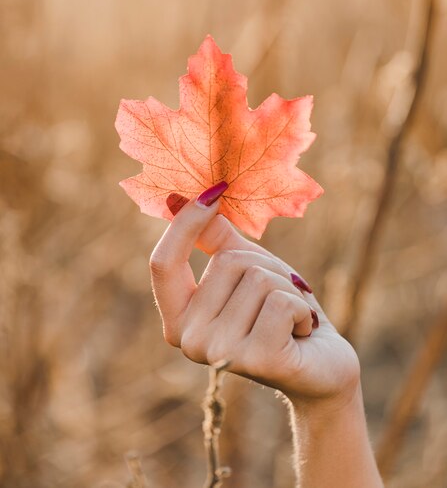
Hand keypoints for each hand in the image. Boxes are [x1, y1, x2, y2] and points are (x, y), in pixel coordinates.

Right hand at [149, 183, 359, 407]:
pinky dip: (302, 307)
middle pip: (227, 262)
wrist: (322, 365)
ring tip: (291, 318)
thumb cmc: (279, 311)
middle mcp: (189, 341)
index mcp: (178, 319)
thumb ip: (214, 238)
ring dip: (288, 289)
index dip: (185, 223)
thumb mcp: (246, 268)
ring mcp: (220, 354)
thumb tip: (180, 198)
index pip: (163, 262)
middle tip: (279, 299)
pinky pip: (281, 300)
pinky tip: (302, 332)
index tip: (215, 190)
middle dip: (266, 267)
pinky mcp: (256, 360)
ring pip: (258, 278)